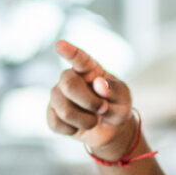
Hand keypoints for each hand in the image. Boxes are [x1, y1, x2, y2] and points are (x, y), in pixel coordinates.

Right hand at [47, 39, 134, 161]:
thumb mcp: (123, 98)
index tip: (60, 45)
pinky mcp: (52, 113)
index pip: (78, 58)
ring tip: (94, 120)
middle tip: (103, 109)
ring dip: (86, 121)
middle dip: (89, 102)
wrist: (110, 129)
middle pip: (69, 85)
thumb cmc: (116, 106)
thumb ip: (114, 90)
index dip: (69, 52)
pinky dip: (74, 129)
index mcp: (89, 69)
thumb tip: (99, 84)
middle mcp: (69, 78)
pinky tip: (79, 126)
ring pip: (64, 110)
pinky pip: (57, 123)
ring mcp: (58, 95)